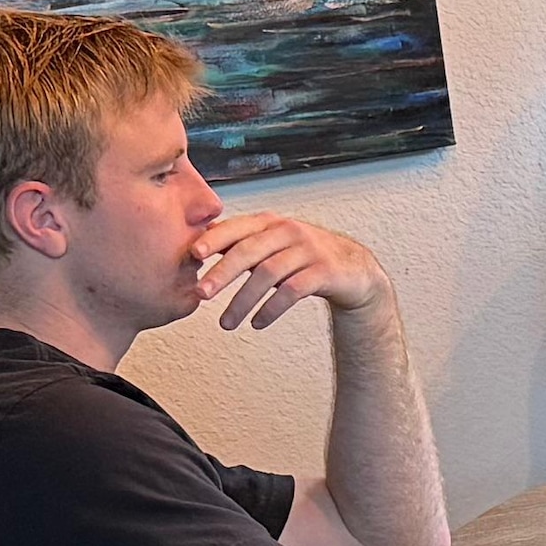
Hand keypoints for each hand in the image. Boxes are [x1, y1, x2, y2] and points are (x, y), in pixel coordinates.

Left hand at [194, 210, 386, 330]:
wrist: (353, 270)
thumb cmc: (303, 258)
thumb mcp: (272, 245)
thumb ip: (241, 244)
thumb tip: (197, 249)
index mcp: (270, 222)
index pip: (237, 227)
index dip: (214, 239)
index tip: (193, 255)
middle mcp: (288, 231)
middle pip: (250, 250)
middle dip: (223, 273)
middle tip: (201, 294)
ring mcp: (308, 250)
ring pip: (269, 273)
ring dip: (243, 300)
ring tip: (226, 323)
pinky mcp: (324, 272)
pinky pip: (293, 291)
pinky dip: (271, 309)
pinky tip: (257, 323)